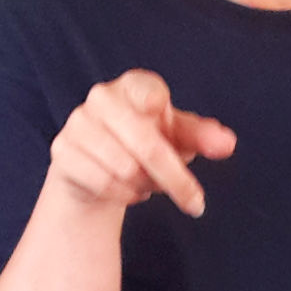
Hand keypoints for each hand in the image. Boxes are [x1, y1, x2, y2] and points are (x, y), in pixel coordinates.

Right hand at [49, 70, 235, 217]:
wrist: (97, 168)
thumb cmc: (145, 143)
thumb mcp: (177, 139)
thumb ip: (202, 137)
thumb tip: (228, 143)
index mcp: (133, 86)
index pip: (146, 89)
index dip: (154, 101)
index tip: (158, 109)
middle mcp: (101, 98)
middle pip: (146, 144)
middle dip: (176, 179)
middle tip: (197, 204)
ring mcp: (78, 124)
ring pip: (126, 169)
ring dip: (147, 186)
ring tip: (150, 183)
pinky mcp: (63, 152)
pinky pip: (105, 184)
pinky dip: (125, 195)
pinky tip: (129, 190)